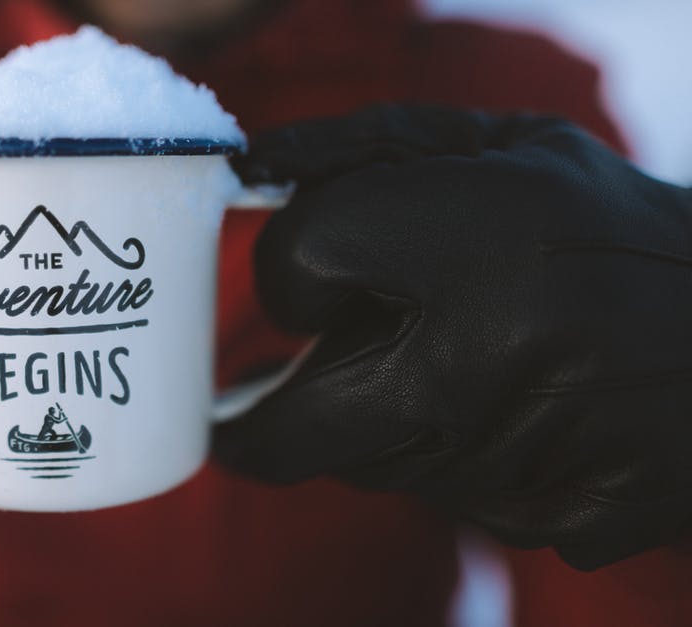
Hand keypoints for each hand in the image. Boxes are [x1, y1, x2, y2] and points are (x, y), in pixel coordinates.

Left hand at [216, 104, 691, 569]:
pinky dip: (449, 461)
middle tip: (265, 401)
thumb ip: (366, 151)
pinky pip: (445, 501)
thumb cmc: (609, 227)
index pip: (301, 258)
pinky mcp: (561, 521)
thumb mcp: (500, 149)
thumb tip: (251, 176)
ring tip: (452, 365)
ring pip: (367, 465)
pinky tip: (506, 413)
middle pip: (295, 425)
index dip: (291, 266)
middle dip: (271, 414)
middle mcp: (496, 355)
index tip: (311, 276)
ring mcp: (525, 457)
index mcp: (482, 239)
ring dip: (376, 423)